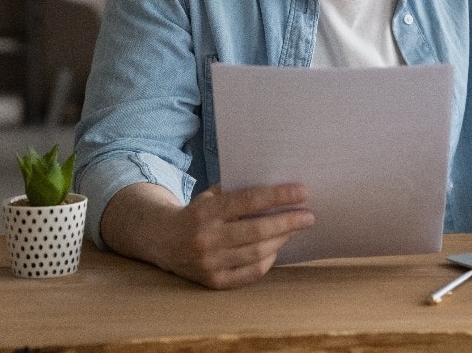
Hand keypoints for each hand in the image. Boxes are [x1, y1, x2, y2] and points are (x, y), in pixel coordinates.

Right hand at [102, 182, 314, 289]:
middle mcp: (205, 238)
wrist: (162, 240)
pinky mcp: (212, 282)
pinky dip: (267, 260)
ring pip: (256, 253)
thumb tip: (280, 189)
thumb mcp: (210, 196)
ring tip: (294, 229)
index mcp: (205, 211)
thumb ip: (239, 192)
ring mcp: (208, 263)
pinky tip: (275, 249)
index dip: (278, 196)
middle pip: (257, 231)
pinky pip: (249, 273)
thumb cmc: (197, 213)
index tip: (303, 192)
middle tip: (308, 215)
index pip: (248, 201)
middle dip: (288, 221)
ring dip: (281, 239)